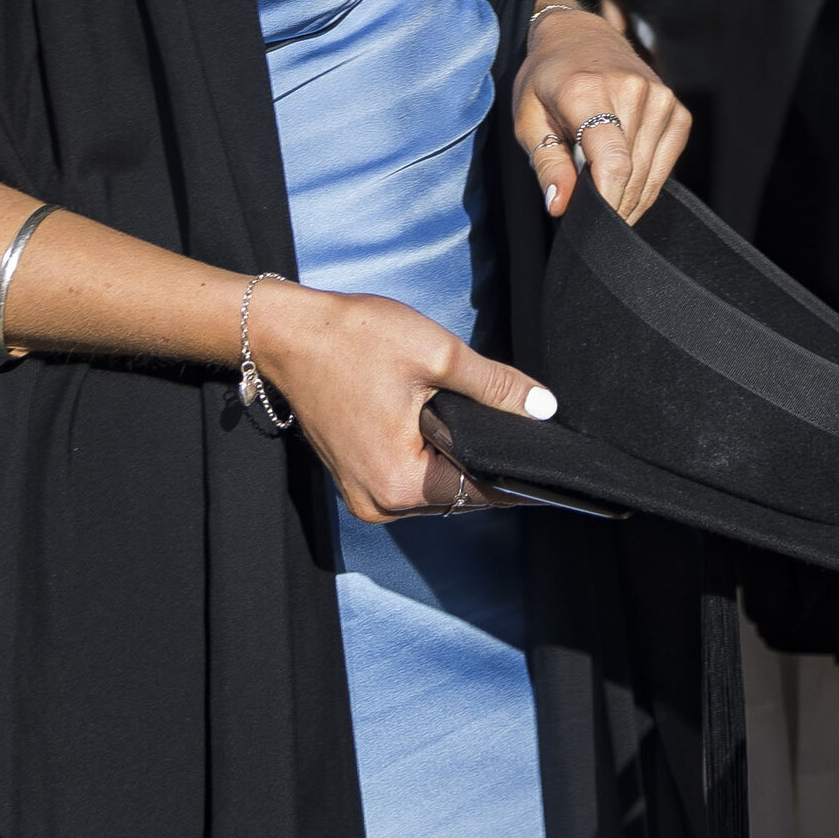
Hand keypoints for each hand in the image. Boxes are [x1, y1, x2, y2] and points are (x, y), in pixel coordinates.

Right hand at [241, 277, 551, 523]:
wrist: (289, 334)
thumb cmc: (355, 340)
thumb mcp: (438, 355)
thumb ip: (496, 387)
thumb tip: (544, 409)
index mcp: (400, 483)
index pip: (482, 492)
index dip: (519, 472)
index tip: (548, 454)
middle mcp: (379, 503)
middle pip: (460, 493)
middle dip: (488, 460)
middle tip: (517, 422)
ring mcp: (363, 495)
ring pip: (436, 487)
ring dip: (459, 458)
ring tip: (478, 416)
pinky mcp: (356, 478)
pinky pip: (411, 478)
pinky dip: (432, 456)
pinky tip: (443, 423)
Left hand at [514, 3, 687, 222]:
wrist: (579, 37)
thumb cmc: (546, 81)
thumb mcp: (529, 121)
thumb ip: (547, 164)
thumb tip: (561, 206)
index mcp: (588, 91)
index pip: (613, 163)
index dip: (606, 203)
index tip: (593, 226)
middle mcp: (632, 90)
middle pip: (632, 174)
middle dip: (611, 205)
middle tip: (588, 215)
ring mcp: (660, 97)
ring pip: (651, 173)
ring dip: (629, 197)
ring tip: (603, 201)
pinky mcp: (676, 108)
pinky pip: (668, 161)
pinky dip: (648, 182)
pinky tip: (626, 184)